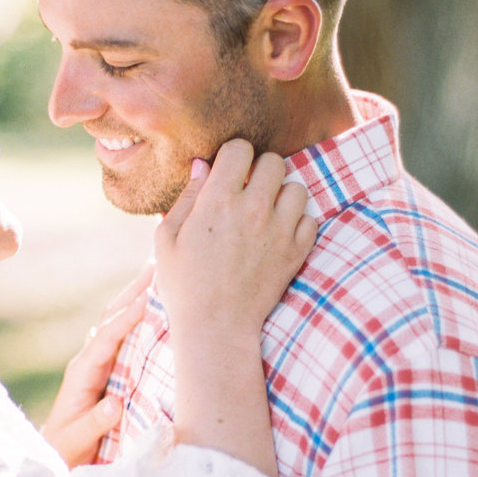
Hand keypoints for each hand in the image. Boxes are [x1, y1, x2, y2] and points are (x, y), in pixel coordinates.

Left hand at [41, 262, 152, 466]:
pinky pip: (125, 338)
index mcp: (81, 373)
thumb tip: (115, 404)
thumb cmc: (66, 450)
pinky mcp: (109, 370)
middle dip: (131, 293)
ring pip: (118, 324)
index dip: (125, 320)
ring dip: (135, 298)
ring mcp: (98, 363)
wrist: (57, 456)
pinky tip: (154, 305)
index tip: (146, 301)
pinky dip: (138, 318)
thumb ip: (93, 424)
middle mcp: (89, 361)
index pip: (106, 340)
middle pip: (110, 319)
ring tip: (156, 274)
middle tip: (154, 266)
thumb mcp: (76, 441)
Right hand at [154, 142, 314, 346]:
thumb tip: (204, 165)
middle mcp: (253, 209)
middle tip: (248, 192)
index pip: (240, 149)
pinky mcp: (296, 252)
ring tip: (266, 213)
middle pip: (274, 162)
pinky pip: (311, 220)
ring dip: (282, 196)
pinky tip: (278, 235)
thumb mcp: (166, 240)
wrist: (215, 328)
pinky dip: (298, 224)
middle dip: (260, 171)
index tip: (227, 173)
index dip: (233, 156)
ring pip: (297, 188)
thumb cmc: (183, 285)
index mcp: (218, 201)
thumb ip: (186, 198)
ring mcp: (279, 231)